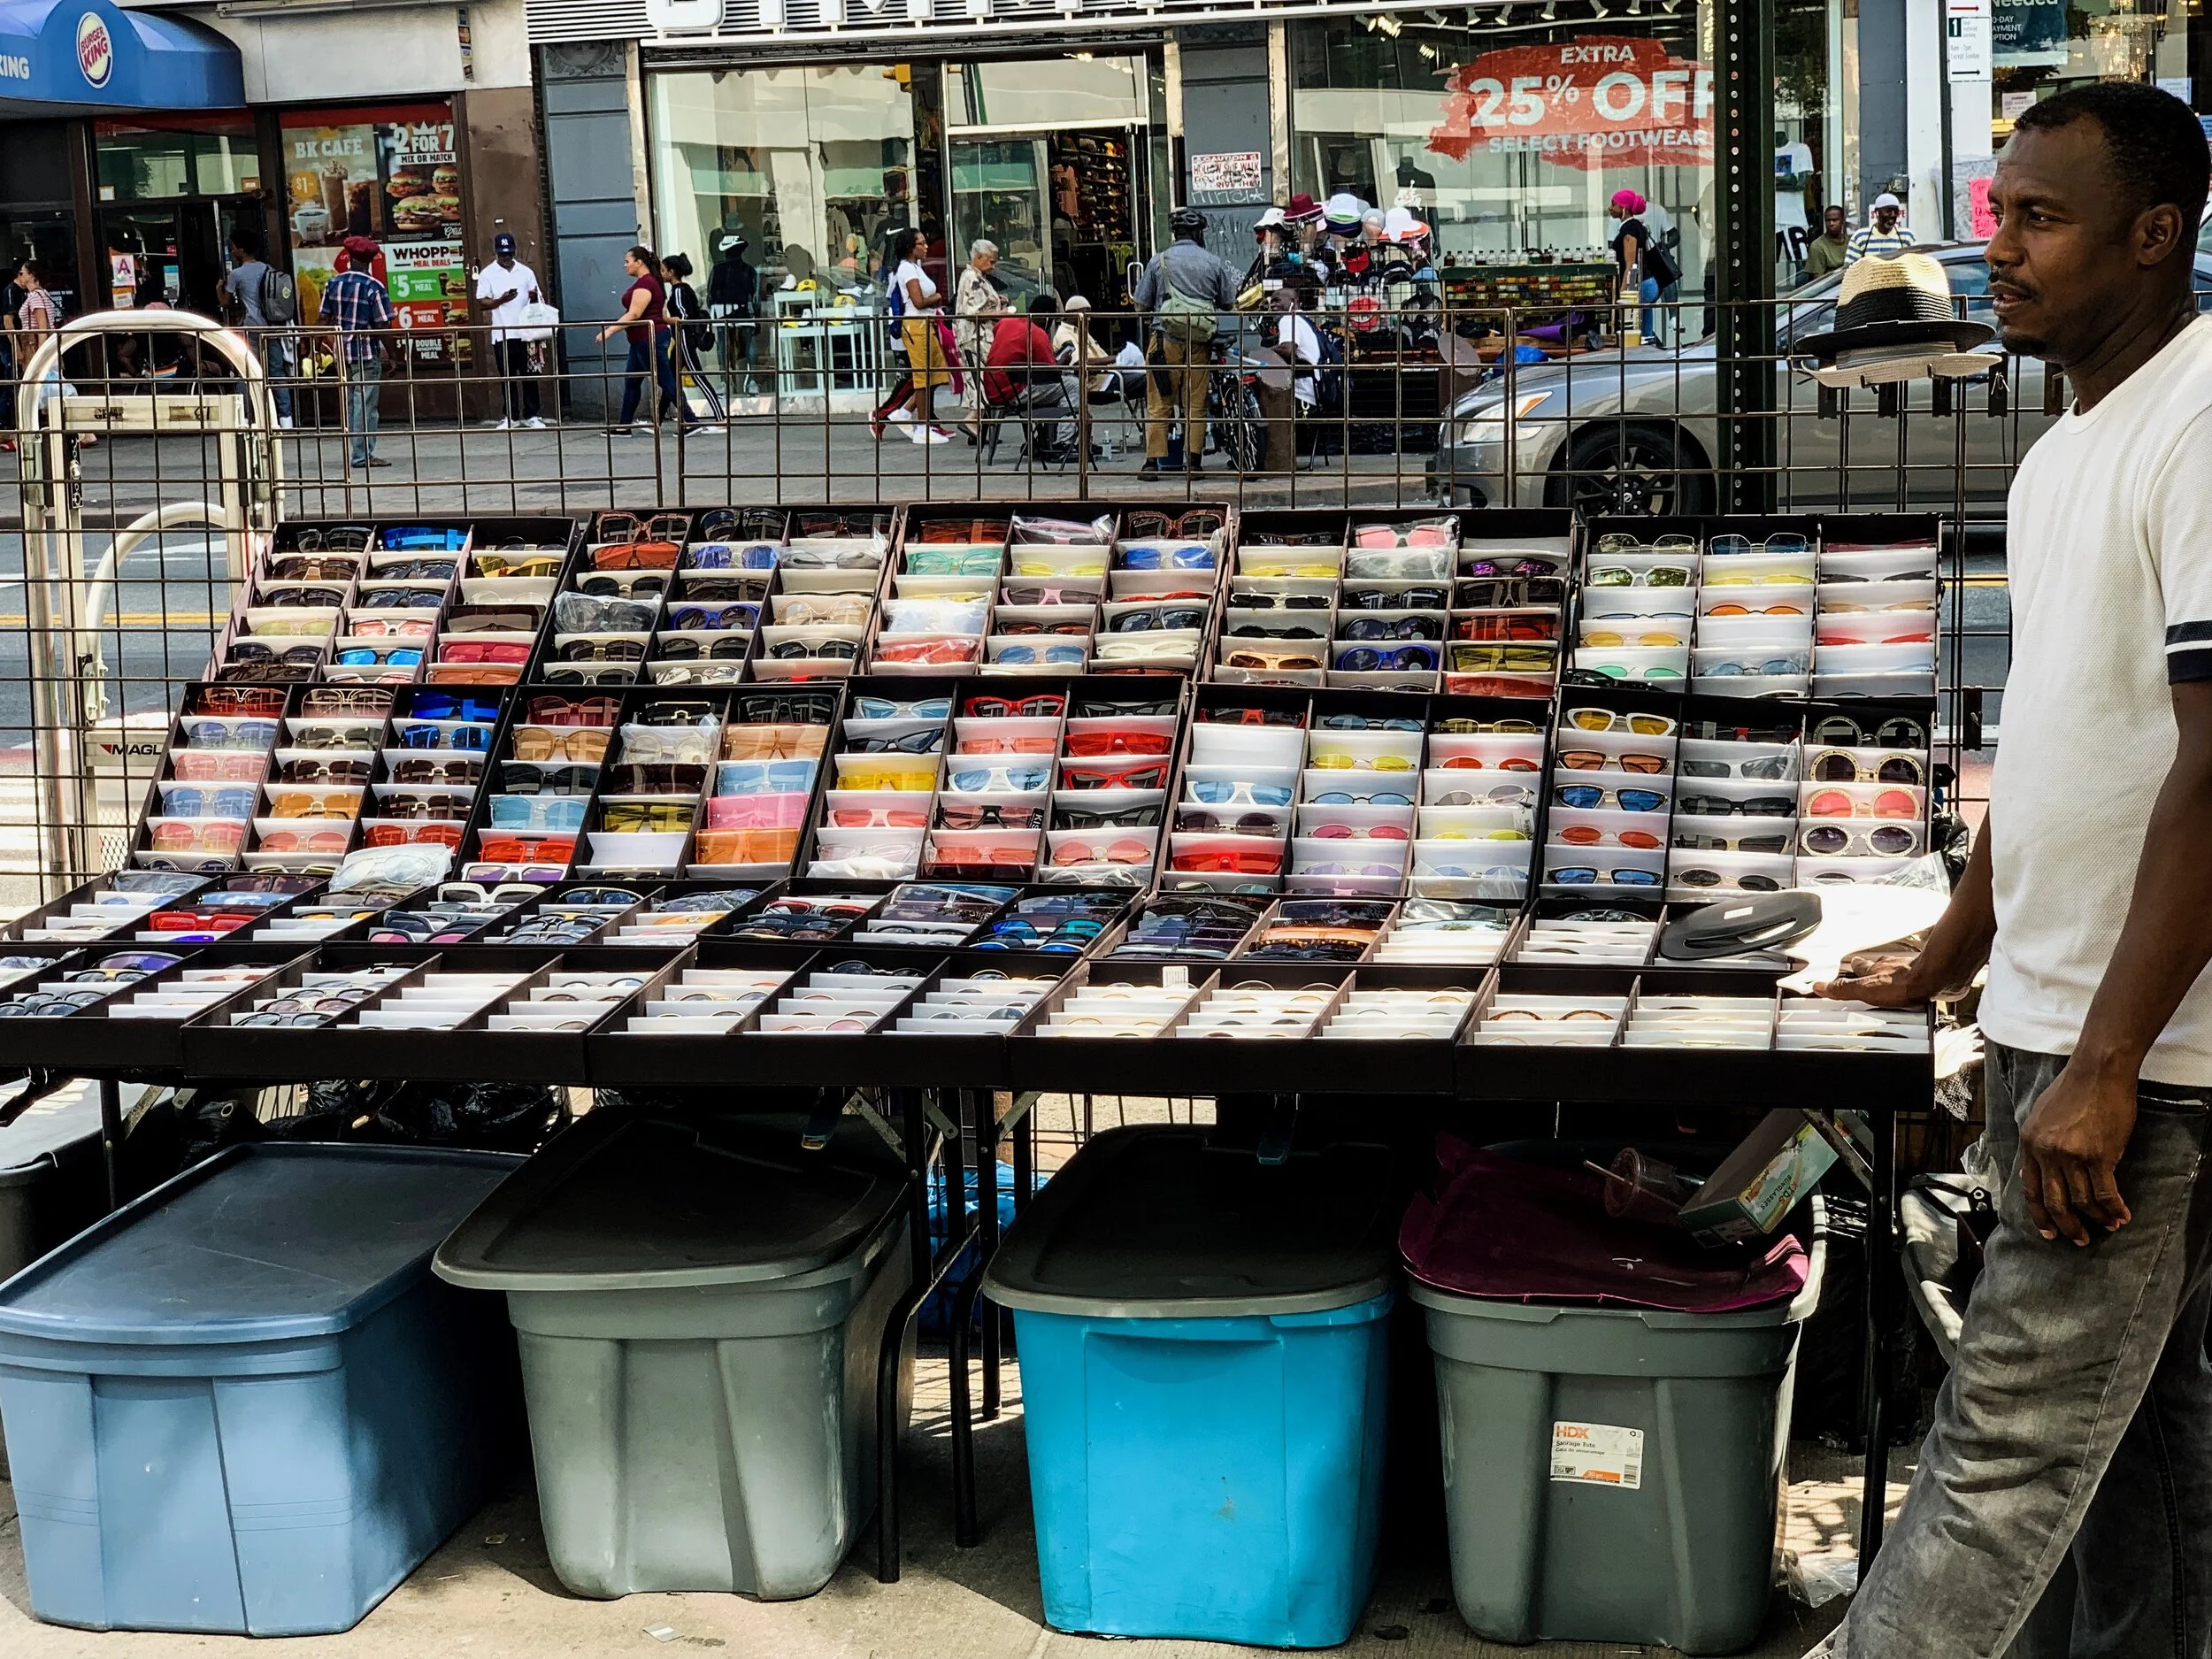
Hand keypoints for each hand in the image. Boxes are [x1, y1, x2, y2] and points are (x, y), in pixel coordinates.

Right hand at [1813, 947, 1926, 1007]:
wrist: (1936, 979)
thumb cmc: (1903, 983)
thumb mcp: (1865, 990)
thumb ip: (1843, 989)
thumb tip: (1820, 987)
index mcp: (1874, 970)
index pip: (1859, 966)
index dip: (1854, 966)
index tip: (1850, 965)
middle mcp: (1891, 967)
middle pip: (1879, 965)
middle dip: (1873, 968)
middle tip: (1869, 971)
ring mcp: (1910, 969)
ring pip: (1898, 969)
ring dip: (1893, 973)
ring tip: (1891, 980)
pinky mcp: (1927, 976)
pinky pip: (1917, 977)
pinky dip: (1914, 980)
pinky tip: (1916, 987)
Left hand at [2017, 1061, 2137, 1244]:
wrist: (2097, 1073)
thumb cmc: (2071, 1090)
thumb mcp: (2040, 1116)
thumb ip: (2037, 1145)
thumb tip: (2033, 1172)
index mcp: (2029, 1144)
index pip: (2030, 1190)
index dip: (2039, 1216)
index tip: (2048, 1233)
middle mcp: (2047, 1153)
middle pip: (2054, 1202)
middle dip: (2066, 1226)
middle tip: (2078, 1239)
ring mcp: (2072, 1156)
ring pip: (2082, 1201)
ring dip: (2096, 1218)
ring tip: (2108, 1226)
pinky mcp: (2099, 1156)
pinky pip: (2106, 1193)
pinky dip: (2114, 1208)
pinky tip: (2122, 1215)